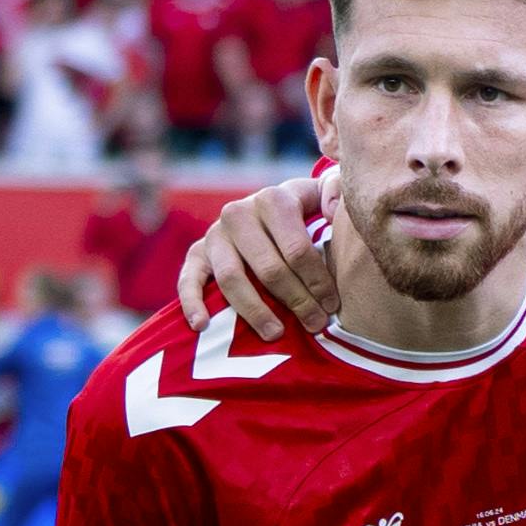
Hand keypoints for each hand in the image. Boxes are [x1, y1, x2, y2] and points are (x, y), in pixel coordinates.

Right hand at [176, 171, 336, 336]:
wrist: (275, 205)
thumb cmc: (310, 207)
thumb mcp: (328, 192)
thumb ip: (338, 191)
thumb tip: (332, 213)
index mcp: (273, 200)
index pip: (297, 249)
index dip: (318, 281)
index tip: (332, 305)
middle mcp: (238, 213)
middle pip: (268, 268)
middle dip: (296, 301)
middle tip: (314, 325)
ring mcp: (215, 234)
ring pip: (232, 278)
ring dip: (254, 311)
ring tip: (275, 334)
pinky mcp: (196, 252)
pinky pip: (188, 279)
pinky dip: (192, 303)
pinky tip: (202, 325)